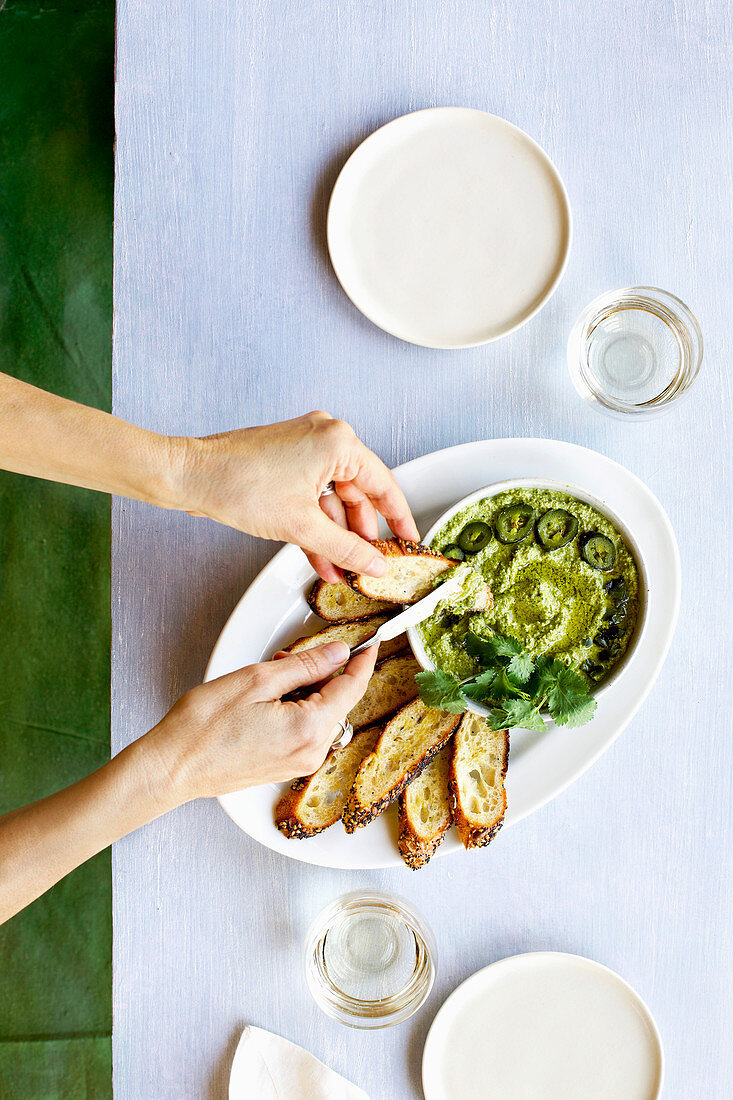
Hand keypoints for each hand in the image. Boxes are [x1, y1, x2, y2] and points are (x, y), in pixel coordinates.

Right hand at [143, 641, 377, 802]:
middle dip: (319, 673)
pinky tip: (266, 702)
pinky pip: (306, 730)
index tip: (369, 642)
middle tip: (284, 658)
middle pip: (337, 700)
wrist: (172, 767)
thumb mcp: (257, 680)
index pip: (352, 687)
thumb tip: (338, 653)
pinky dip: (296, 709)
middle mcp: (311, 752)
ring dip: (304, 691)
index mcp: (310, 729)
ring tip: (267, 681)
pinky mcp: (285, 766)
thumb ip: (305, 664)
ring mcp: (299, 763)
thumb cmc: (203, 727)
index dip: (362, 660)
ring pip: (321, 714)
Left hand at [171, 412, 419, 580]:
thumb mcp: (302, 526)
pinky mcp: (287, 461)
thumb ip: (346, 548)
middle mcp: (325, 437)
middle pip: (358, 494)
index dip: (399, 518)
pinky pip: (313, 496)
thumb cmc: (238, 484)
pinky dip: (317, 525)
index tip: (409, 540)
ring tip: (341, 570)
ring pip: (333, 499)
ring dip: (336, 536)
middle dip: (360, 535)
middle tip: (370, 563)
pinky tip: (321, 557)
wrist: (190, 476)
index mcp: (338, 442)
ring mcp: (304, 447)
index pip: (383, 485)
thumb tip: (374, 563)